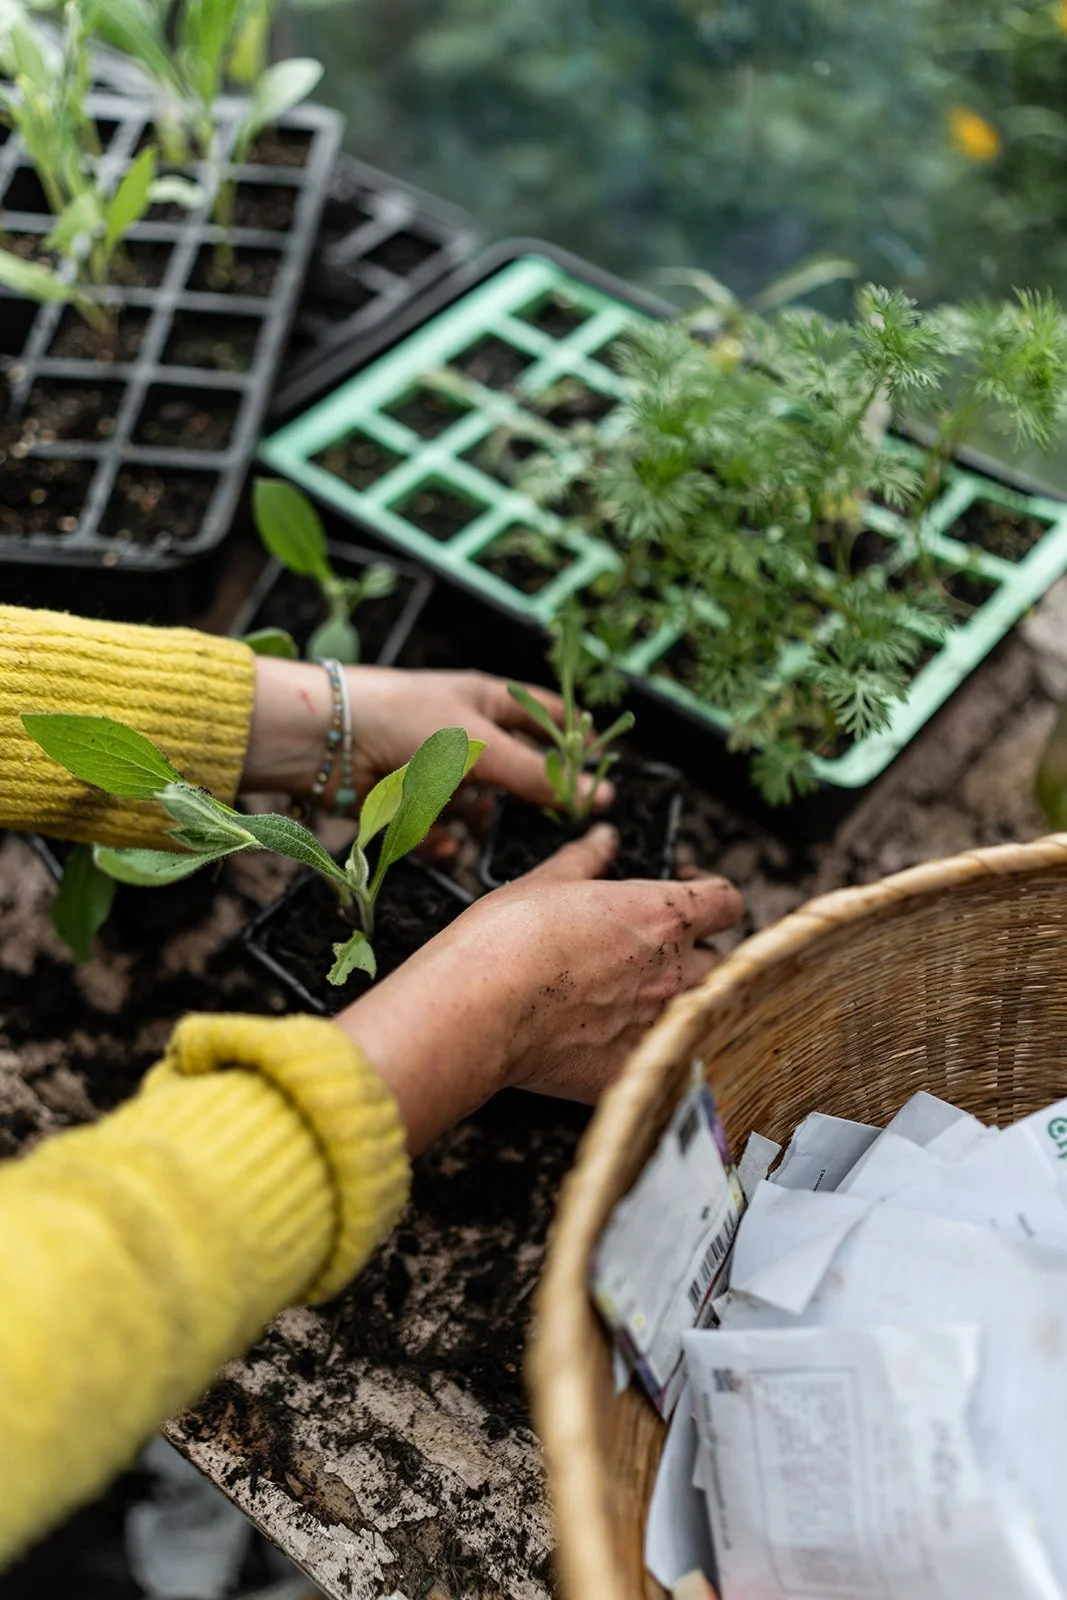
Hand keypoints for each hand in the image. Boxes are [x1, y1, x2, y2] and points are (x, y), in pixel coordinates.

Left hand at [241, 660, 609, 809]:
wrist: (325, 739)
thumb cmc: (407, 721)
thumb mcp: (481, 745)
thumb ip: (537, 775)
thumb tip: (597, 795)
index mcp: (488, 700)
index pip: (548, 714)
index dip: (575, 739)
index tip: (599, 768)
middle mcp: (466, 732)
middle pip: (515, 767)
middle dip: (523, 793)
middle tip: (546, 816)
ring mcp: (438, 768)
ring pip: (478, 804)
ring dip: (475, 819)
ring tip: (468, 821)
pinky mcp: (410, 801)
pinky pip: (442, 827)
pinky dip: (442, 838)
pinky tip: (440, 844)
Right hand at [335, 826, 743, 1152]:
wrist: (478, 1008)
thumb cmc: (506, 940)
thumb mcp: (545, 880)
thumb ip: (586, 859)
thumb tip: (603, 838)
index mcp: (661, 914)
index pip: (728, 902)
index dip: (712, 892)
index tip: (687, 889)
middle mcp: (674, 970)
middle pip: (719, 959)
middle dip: (694, 951)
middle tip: (652, 949)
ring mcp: (659, 1023)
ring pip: (697, 1010)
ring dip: (676, 999)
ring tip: (631, 996)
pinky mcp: (636, 1067)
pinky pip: (662, 1057)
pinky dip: (647, 1048)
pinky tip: (613, 1041)